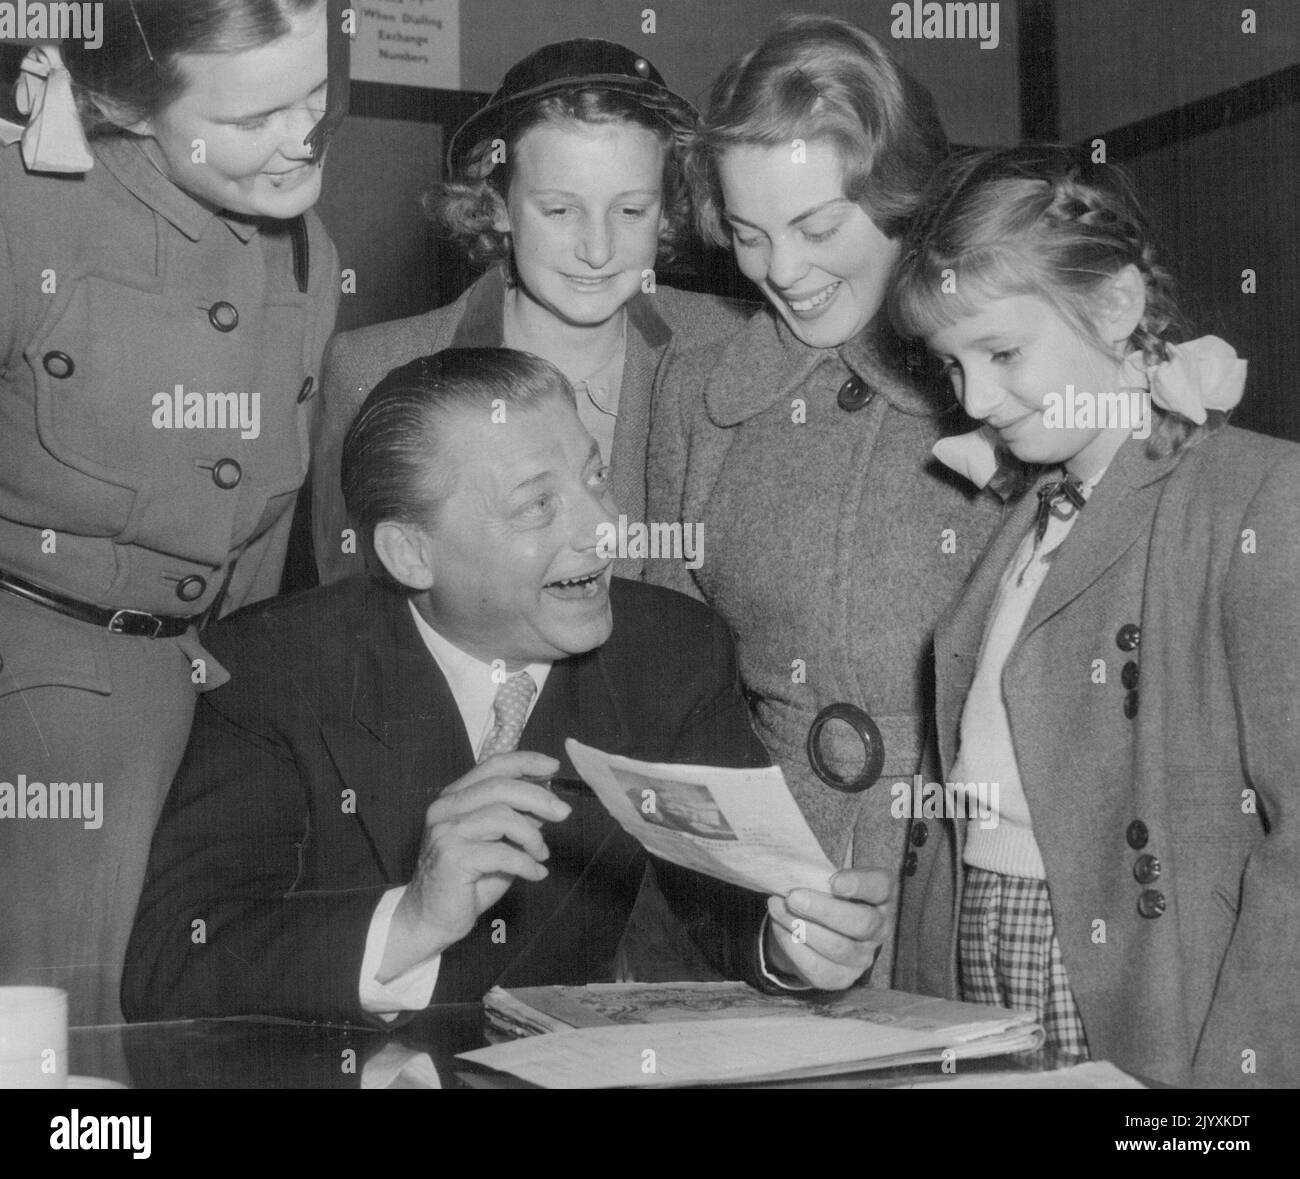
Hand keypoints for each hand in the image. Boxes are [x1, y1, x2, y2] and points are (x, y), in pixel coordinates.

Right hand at [379, 752, 569, 979]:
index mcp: (454, 798)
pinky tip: (535, 873)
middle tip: (563, 813)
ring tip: (541, 854)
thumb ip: (516, 820)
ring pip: (503, 817)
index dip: (525, 762)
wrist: (431, 919)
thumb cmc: (467, 881)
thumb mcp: (497, 843)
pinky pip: (502, 853)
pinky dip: (526, 863)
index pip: (492, 766)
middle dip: (538, 797)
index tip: (553, 767)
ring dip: (533, 836)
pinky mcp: (452, 858)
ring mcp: (446, 832)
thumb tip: (547, 801)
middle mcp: (446, 809)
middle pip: (500, 787)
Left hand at [763, 868, 895, 990]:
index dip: (859, 883)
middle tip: (793, 897)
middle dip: (824, 910)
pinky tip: (780, 927)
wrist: (814, 930)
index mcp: (881, 895)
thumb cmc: (824, 894)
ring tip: (778, 908)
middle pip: (862, 923)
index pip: (881, 886)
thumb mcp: (826, 878)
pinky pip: (817, 966)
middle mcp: (879, 928)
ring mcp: (863, 957)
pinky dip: (793, 945)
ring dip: (802, 927)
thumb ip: (818, 874)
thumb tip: (793, 871)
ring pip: (837, 947)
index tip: (833, 881)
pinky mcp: (842, 977)